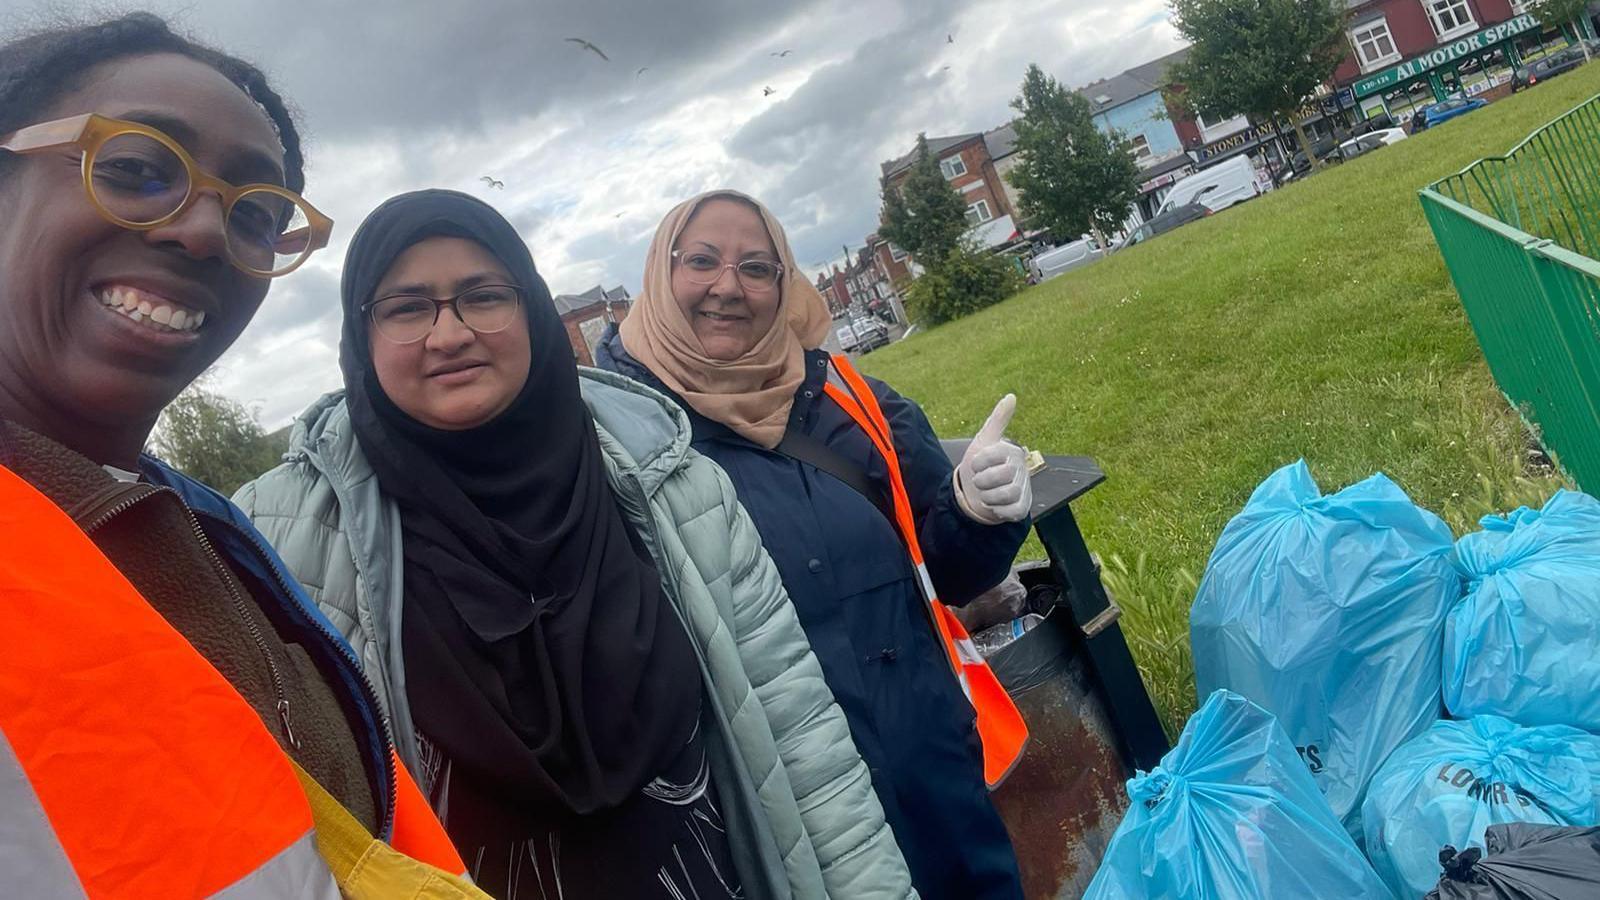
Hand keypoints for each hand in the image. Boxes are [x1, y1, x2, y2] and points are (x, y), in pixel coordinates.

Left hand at [954, 394, 1031, 524]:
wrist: (971, 495)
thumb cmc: (978, 466)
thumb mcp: (983, 441)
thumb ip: (997, 420)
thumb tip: (1012, 396)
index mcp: (1011, 451)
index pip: (994, 454)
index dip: (978, 462)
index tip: (975, 465)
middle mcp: (1020, 469)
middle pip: (1001, 475)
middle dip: (982, 481)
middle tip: (980, 481)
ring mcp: (1023, 489)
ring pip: (1007, 494)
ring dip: (988, 496)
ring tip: (986, 494)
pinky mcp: (1021, 508)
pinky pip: (1012, 511)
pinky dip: (998, 510)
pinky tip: (995, 506)